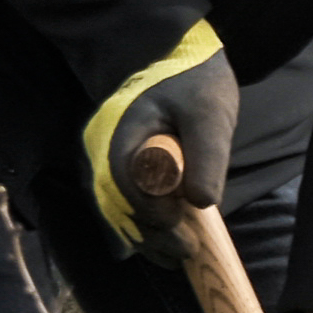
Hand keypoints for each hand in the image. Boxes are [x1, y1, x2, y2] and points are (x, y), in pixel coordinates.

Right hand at [85, 24, 238, 243]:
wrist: (176, 57)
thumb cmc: (193, 81)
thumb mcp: (209, 112)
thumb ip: (206, 154)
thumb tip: (203, 203)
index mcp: (119, 134)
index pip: (127, 185)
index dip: (152, 212)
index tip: (183, 228)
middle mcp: (102, 151)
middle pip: (115, 205)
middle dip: (148, 234)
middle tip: (186, 252)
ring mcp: (107, 161)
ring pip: (116, 210)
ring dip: (144, 236)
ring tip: (177, 256)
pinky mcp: (121, 169)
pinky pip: (121, 205)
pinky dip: (140, 226)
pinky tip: (160, 247)